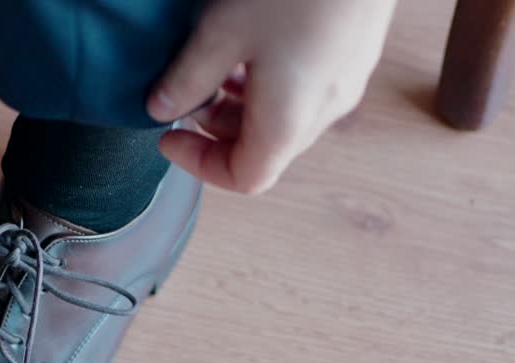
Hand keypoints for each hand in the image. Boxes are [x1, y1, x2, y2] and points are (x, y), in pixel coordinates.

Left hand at [148, 0, 397, 193]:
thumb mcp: (222, 33)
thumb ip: (187, 79)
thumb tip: (161, 107)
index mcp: (289, 122)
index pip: (245, 177)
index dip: (199, 165)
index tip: (169, 136)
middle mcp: (325, 112)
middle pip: (264, 149)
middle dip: (217, 131)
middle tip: (185, 95)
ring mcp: (346, 81)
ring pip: (284, 117)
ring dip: (243, 104)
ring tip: (215, 65)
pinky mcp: (354, 53)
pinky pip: (306, 87)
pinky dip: (269, 82)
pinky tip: (251, 42)